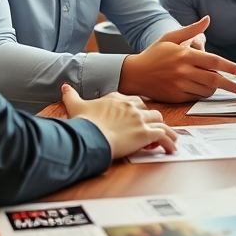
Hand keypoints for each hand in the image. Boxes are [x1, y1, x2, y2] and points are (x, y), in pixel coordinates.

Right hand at [61, 85, 176, 158]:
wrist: (90, 136)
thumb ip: (71, 95)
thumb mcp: (76, 106)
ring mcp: (140, 119)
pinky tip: (171, 148)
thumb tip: (64, 86)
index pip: (134, 100)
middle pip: (149, 109)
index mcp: (117, 99)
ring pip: (160, 120)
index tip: (139, 115)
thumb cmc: (84, 123)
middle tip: (153, 127)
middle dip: (152, 118)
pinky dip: (169, 142)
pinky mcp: (145, 133)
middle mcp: (131, 107)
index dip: (138, 109)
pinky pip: (163, 136)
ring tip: (169, 139)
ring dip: (165, 130)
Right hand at [119, 16, 235, 102]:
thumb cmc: (154, 54)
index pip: (214, 62)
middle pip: (214, 79)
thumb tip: (207, 19)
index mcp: (185, 55)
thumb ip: (191, 30)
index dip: (230, 67)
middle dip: (230, 84)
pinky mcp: (176, 96)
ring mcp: (180, 85)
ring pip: (206, 90)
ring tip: (222, 86)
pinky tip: (206, 90)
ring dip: (216, 89)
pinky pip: (196, 97)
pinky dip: (203, 94)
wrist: (134, 74)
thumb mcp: (170, 38)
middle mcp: (184, 71)